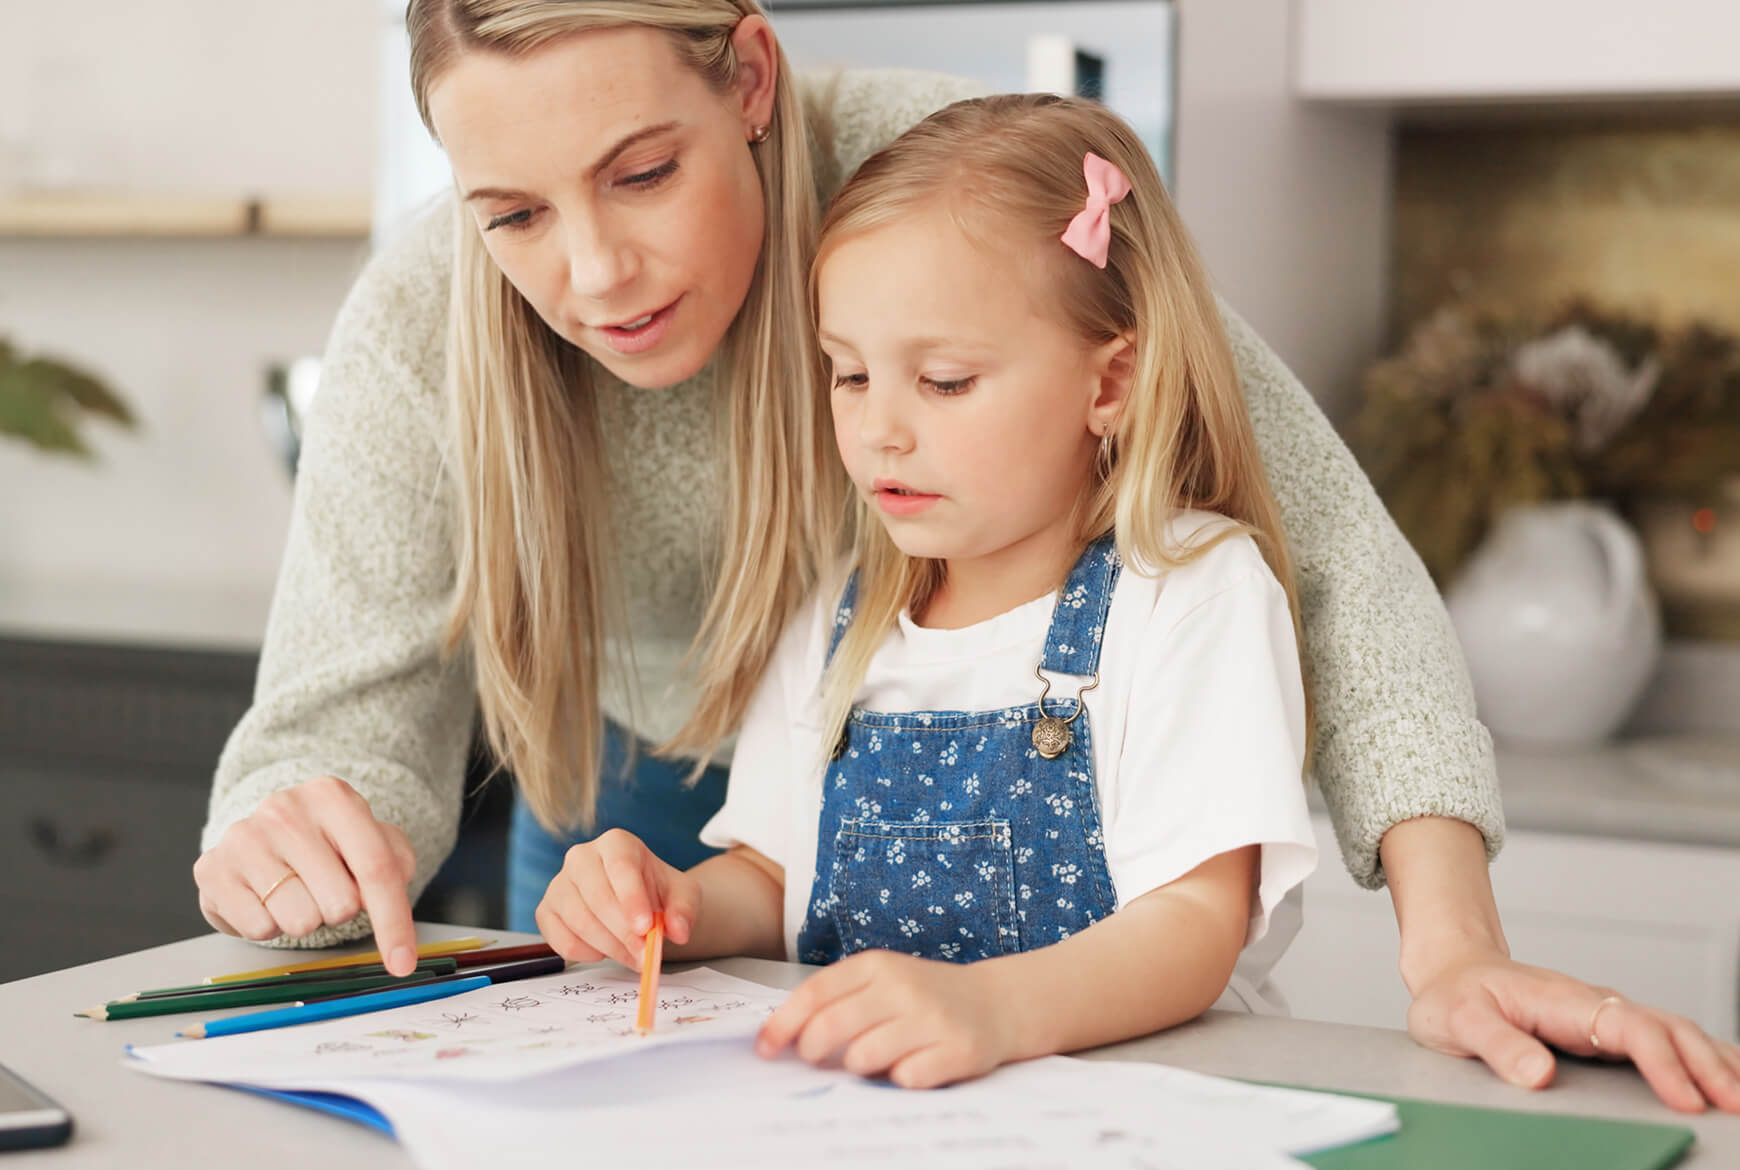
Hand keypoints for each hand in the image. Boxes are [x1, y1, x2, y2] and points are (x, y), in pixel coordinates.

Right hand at [192, 775, 419, 973]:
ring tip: (294, 893)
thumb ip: (395, 861)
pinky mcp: (212, 869)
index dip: (394, 922)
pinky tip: (265, 899)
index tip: (403, 963)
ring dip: (304, 919)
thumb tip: (395, 887)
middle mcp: (284, 809)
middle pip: (341, 902)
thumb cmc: (325, 844)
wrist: (261, 837)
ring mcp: (243, 837)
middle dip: (341, 911)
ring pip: (300, 921)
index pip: (376, 868)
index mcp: (331, 796)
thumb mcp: (369, 840)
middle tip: (325, 891)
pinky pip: (259, 928)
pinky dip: (269, 925)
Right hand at [535, 829, 698, 967]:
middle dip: (623, 932)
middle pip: (598, 896)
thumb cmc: (657, 893)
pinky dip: (585, 953)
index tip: (646, 928)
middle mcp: (581, 856)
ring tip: (633, 956)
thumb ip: (684, 910)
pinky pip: (560, 939)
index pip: (621, 866)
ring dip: (609, 947)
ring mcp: (559, 883)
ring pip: (579, 921)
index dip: (632, 898)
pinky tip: (605, 951)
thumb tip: (678, 931)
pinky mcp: (546, 911)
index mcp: (616, 843)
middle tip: (644, 955)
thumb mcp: (682, 896)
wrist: (637, 903)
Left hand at [757, 950, 1010, 1088]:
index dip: (782, 1024)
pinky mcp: (958, 1049)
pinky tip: (912, 1066)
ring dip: (858, 1067)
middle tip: (813, 1060)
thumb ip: (838, 1000)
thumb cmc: (926, 997)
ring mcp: (933, 1018)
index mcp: (877, 965)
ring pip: (863, 1057)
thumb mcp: (883, 982)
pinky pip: (905, 1079)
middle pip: (832, 1026)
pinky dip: (900, 1079)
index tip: (764, 1049)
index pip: (815, 993)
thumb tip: (780, 1038)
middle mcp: (903, 986)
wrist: (997, 1003)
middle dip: (811, 1050)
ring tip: (874, 1059)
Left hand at [1406, 950, 1739, 1113]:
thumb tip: (1540, 1078)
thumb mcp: (1458, 1021)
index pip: (1627, 1026)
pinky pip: (1665, 1038)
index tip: (1687, 1099)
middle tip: (1738, 1106)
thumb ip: (1497, 1045)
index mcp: (1562, 1000)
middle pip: (1667, 1027)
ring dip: (1714, 1060)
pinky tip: (1726, 1075)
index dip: (1662, 1062)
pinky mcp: (1607, 1030)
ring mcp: (1604, 1015)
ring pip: (1675, 1030)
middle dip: (1708, 1066)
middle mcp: (1593, 1004)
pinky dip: (1702, 1054)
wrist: (1452, 971)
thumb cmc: (1453, 996)